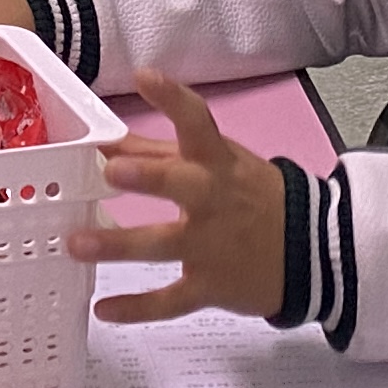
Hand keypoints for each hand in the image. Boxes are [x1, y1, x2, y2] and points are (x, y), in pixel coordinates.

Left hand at [68, 72, 285, 325]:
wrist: (311, 253)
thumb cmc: (254, 199)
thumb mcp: (219, 165)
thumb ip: (159, 153)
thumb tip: (108, 144)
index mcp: (216, 162)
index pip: (197, 123)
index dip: (172, 99)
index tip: (145, 77)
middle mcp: (213, 200)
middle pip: (180, 185)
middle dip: (147, 178)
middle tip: (111, 172)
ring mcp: (212, 246)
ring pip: (163, 245)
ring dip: (119, 246)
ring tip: (77, 246)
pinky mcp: (211, 286)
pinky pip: (171, 300)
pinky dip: (138, 308)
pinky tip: (103, 310)